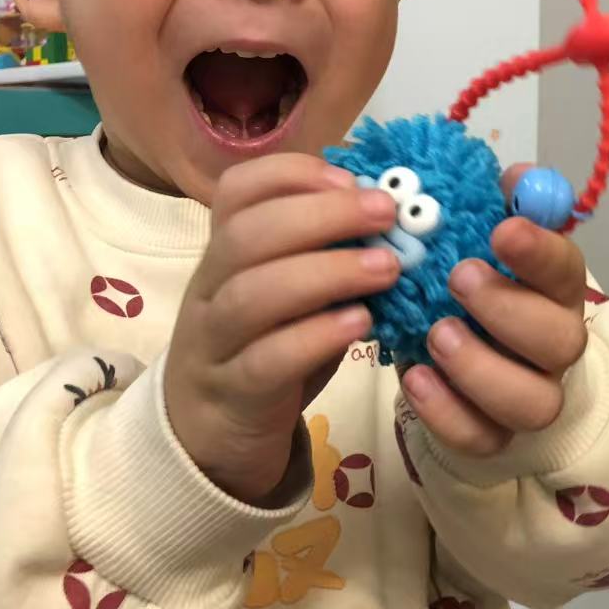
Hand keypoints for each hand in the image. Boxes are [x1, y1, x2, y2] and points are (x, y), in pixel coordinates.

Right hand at [165, 154, 400, 503]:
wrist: (212, 434)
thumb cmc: (269, 346)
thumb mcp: (296, 293)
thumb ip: (330, 255)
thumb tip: (397, 218)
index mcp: (226, 250)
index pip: (238, 191)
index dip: (294, 174)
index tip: (352, 178)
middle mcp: (211, 287)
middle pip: (248, 235)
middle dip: (323, 215)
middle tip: (386, 214)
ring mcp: (215, 341)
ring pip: (253, 295)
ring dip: (327, 272)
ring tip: (388, 269)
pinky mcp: (234, 393)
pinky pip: (266, 360)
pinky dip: (316, 336)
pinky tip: (361, 323)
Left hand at [399, 164, 588, 455]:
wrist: (453, 345)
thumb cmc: (472, 277)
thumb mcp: (479, 232)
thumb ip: (496, 201)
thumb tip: (519, 176)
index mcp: (554, 287)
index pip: (567, 268)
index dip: (541, 251)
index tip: (503, 230)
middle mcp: (554, 342)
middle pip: (562, 341)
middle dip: (510, 311)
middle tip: (459, 279)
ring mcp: (529, 393)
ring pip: (533, 402)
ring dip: (482, 369)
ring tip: (436, 334)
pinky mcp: (493, 433)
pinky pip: (483, 438)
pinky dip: (448, 413)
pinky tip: (415, 376)